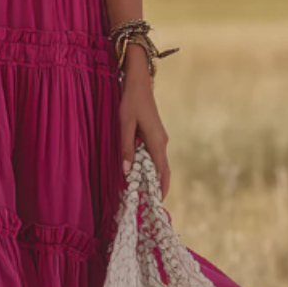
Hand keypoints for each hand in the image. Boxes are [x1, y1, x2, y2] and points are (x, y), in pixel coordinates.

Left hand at [118, 45, 170, 199]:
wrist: (139, 83)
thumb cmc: (130, 102)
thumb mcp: (124, 125)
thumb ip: (126, 149)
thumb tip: (128, 172)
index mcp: (157, 142)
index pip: (162, 171)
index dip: (161, 188)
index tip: (158, 203)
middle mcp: (162, 142)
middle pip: (163, 169)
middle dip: (158, 186)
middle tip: (149, 203)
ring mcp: (160, 138)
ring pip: (159, 163)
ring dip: (153, 177)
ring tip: (143, 192)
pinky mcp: (155, 135)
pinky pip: (155, 155)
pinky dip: (150, 167)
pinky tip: (140, 173)